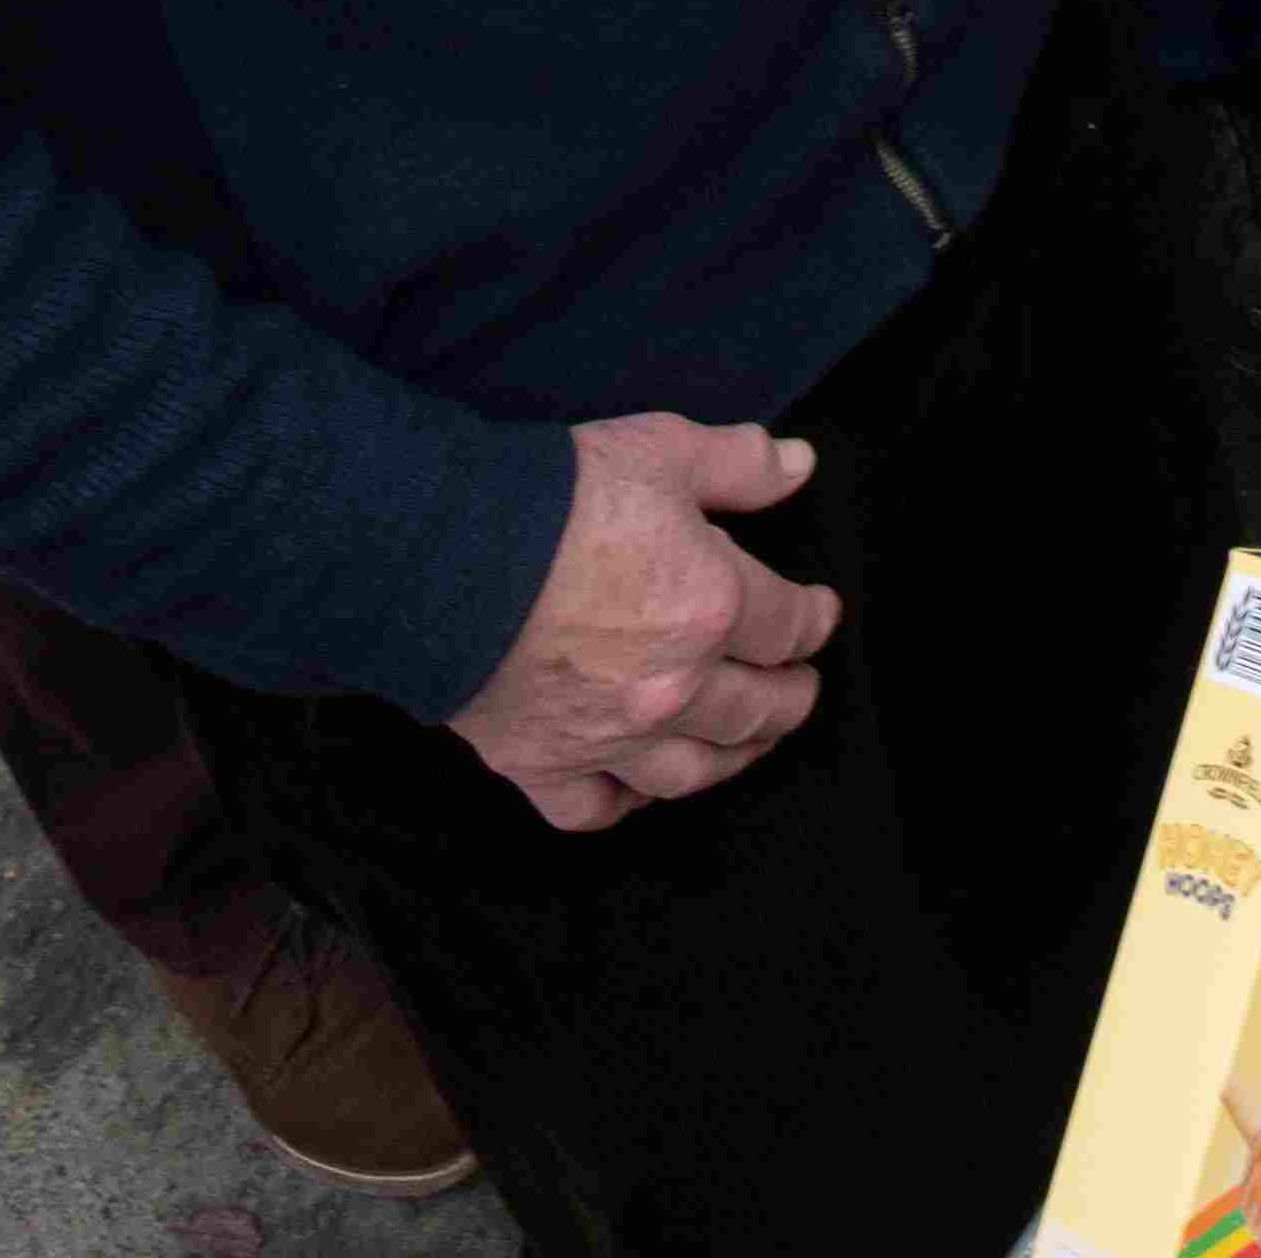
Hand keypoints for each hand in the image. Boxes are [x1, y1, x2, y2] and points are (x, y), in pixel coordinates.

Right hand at [448, 412, 842, 831]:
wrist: (441, 555)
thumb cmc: (555, 498)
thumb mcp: (663, 451)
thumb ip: (738, 464)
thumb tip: (799, 464)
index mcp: (712, 607)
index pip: (788, 625)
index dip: (812, 620)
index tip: (819, 615)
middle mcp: (672, 686)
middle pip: (754, 711)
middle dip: (788, 701)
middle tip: (800, 692)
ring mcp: (607, 735)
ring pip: (689, 772)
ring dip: (729, 760)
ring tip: (746, 745)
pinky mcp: (541, 762)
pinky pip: (593, 809)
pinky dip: (622, 805)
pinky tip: (638, 790)